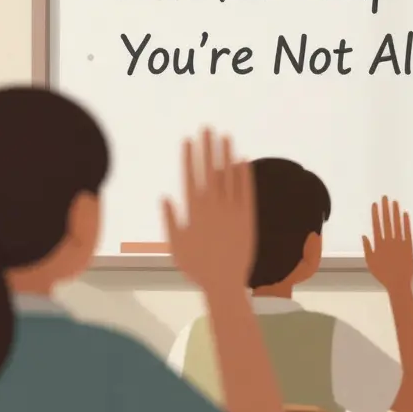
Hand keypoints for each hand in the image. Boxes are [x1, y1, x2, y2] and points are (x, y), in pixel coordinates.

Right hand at [162, 129, 255, 292]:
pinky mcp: (247, 218)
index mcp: (193, 212)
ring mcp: (231, 211)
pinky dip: (243, 176)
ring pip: (228, 177)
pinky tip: (242, 160)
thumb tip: (165, 197)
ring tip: (224, 136)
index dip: (189, 158)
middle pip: (209, 171)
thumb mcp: (176, 245)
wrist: (224, 283)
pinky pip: (245, 192)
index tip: (187, 140)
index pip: (190, 177)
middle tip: (206, 128)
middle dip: (207, 148)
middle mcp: (213, 208)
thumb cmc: (196, 267)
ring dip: (226, 155)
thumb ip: (171, 220)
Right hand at [363, 196, 412, 291]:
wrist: (398, 283)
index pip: (376, 225)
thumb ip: (367, 248)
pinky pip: (407, 232)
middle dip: (385, 208)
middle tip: (385, 197)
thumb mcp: (370, 262)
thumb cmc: (383, 274)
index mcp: (379, 245)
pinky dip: (406, 222)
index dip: (376, 214)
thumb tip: (364, 235)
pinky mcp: (409, 246)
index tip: (375, 204)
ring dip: (395, 212)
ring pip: (397, 224)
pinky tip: (405, 214)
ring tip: (394, 202)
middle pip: (387, 221)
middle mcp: (389, 241)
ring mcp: (400, 243)